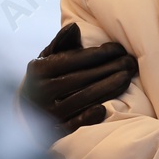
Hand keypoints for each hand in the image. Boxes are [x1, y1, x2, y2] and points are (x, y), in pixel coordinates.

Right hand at [20, 23, 137, 132]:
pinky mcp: (54, 132)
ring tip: (127, 78)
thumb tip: (74, 27)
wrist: (28, 112)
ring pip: (82, 99)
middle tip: (131, 63)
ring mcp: (47, 113)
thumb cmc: (46, 78)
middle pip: (82, 79)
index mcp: (40, 70)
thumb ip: (62, 43)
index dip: (99, 54)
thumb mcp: (48, 58)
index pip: (74, 60)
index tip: (119, 49)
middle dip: (109, 69)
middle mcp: (41, 91)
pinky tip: (104, 108)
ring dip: (108, 88)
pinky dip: (88, 117)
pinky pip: (73, 125)